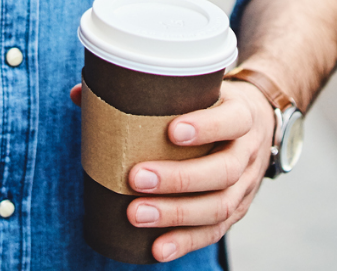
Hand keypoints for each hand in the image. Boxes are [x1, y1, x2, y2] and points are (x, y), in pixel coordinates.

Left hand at [69, 79, 275, 262]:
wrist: (257, 122)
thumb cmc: (211, 102)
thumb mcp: (194, 87)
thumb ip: (143, 89)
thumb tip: (79, 94)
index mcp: (242, 115)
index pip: (231, 121)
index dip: (206, 127)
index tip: (172, 131)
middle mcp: (248, 153)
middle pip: (222, 172)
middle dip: (178, 178)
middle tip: (135, 178)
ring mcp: (246, 186)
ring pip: (219, 207)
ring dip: (176, 214)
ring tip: (135, 214)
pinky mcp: (237, 211)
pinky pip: (214, 232)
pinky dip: (185, 241)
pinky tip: (157, 248)